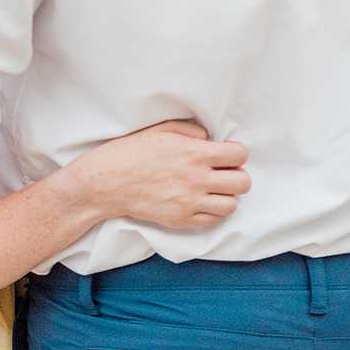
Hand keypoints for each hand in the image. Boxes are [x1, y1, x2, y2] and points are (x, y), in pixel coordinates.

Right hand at [66, 120, 250, 229]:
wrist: (107, 182)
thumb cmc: (132, 151)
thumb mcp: (162, 129)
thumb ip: (192, 131)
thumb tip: (209, 138)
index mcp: (195, 153)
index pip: (240, 155)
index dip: (235, 153)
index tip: (226, 153)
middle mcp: (197, 179)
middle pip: (242, 182)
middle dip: (236, 174)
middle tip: (222, 172)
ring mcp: (189, 202)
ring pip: (232, 204)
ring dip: (226, 195)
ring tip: (213, 189)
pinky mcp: (181, 219)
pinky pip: (213, 220)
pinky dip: (212, 211)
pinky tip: (201, 201)